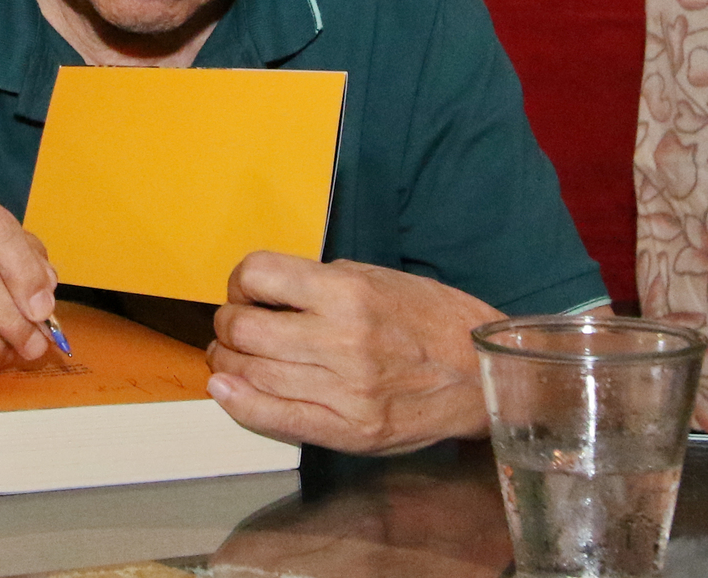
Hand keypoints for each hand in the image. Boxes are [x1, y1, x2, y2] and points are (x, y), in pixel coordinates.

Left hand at [206, 252, 499, 454]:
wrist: (481, 374)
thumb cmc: (426, 319)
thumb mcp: (371, 278)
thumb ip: (312, 285)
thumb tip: (254, 296)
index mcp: (348, 294)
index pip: (256, 275)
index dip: (240, 282)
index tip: (247, 291)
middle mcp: (343, 342)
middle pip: (243, 328)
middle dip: (227, 324)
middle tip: (237, 326)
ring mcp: (346, 392)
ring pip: (249, 373)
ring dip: (229, 361)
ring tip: (236, 356)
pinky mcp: (350, 431)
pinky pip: (272, 419)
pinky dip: (238, 403)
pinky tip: (226, 388)